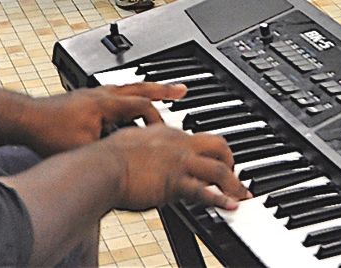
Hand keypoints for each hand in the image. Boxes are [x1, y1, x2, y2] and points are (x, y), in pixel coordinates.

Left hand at [17, 83, 188, 155]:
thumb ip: (108, 152)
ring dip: (147, 89)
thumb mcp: (83, 148)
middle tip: (182, 90)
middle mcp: (102, 94)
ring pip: (127, 87)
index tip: (165, 132)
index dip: (157, 118)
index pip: (142, 105)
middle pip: (140, 88)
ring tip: (161, 91)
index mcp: (106, 104)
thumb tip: (127, 163)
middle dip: (163, 90)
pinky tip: (127, 103)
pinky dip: (128, 95)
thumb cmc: (49, 132)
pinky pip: (115, 92)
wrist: (25, 119)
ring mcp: (92, 93)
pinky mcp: (84, 97)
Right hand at [102, 124, 247, 212]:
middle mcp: (178, 144)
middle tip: (234, 174)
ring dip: (233, 183)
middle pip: (218, 145)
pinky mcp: (175, 182)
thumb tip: (136, 143)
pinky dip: (220, 199)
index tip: (213, 158)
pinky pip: (204, 191)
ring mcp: (179, 163)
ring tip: (240, 195)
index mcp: (166, 134)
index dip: (207, 150)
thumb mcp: (127, 141)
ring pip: (218, 168)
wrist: (100, 167)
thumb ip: (139, 142)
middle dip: (231, 159)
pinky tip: (230, 206)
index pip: (196, 138)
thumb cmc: (106, 158)